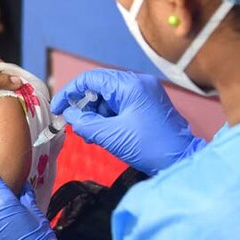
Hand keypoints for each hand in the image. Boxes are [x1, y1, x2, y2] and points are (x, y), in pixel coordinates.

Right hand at [51, 69, 204, 174]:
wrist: (181, 161)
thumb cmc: (148, 146)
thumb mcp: (110, 136)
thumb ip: (84, 122)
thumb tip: (69, 115)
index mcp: (130, 85)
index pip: (91, 79)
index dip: (70, 92)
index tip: (57, 109)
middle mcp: (138, 83)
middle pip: (100, 87)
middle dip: (84, 106)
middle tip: (75, 126)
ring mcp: (146, 93)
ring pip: (110, 97)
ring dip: (96, 114)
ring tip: (90, 134)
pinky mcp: (149, 105)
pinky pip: (122, 105)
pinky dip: (109, 117)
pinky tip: (103, 133)